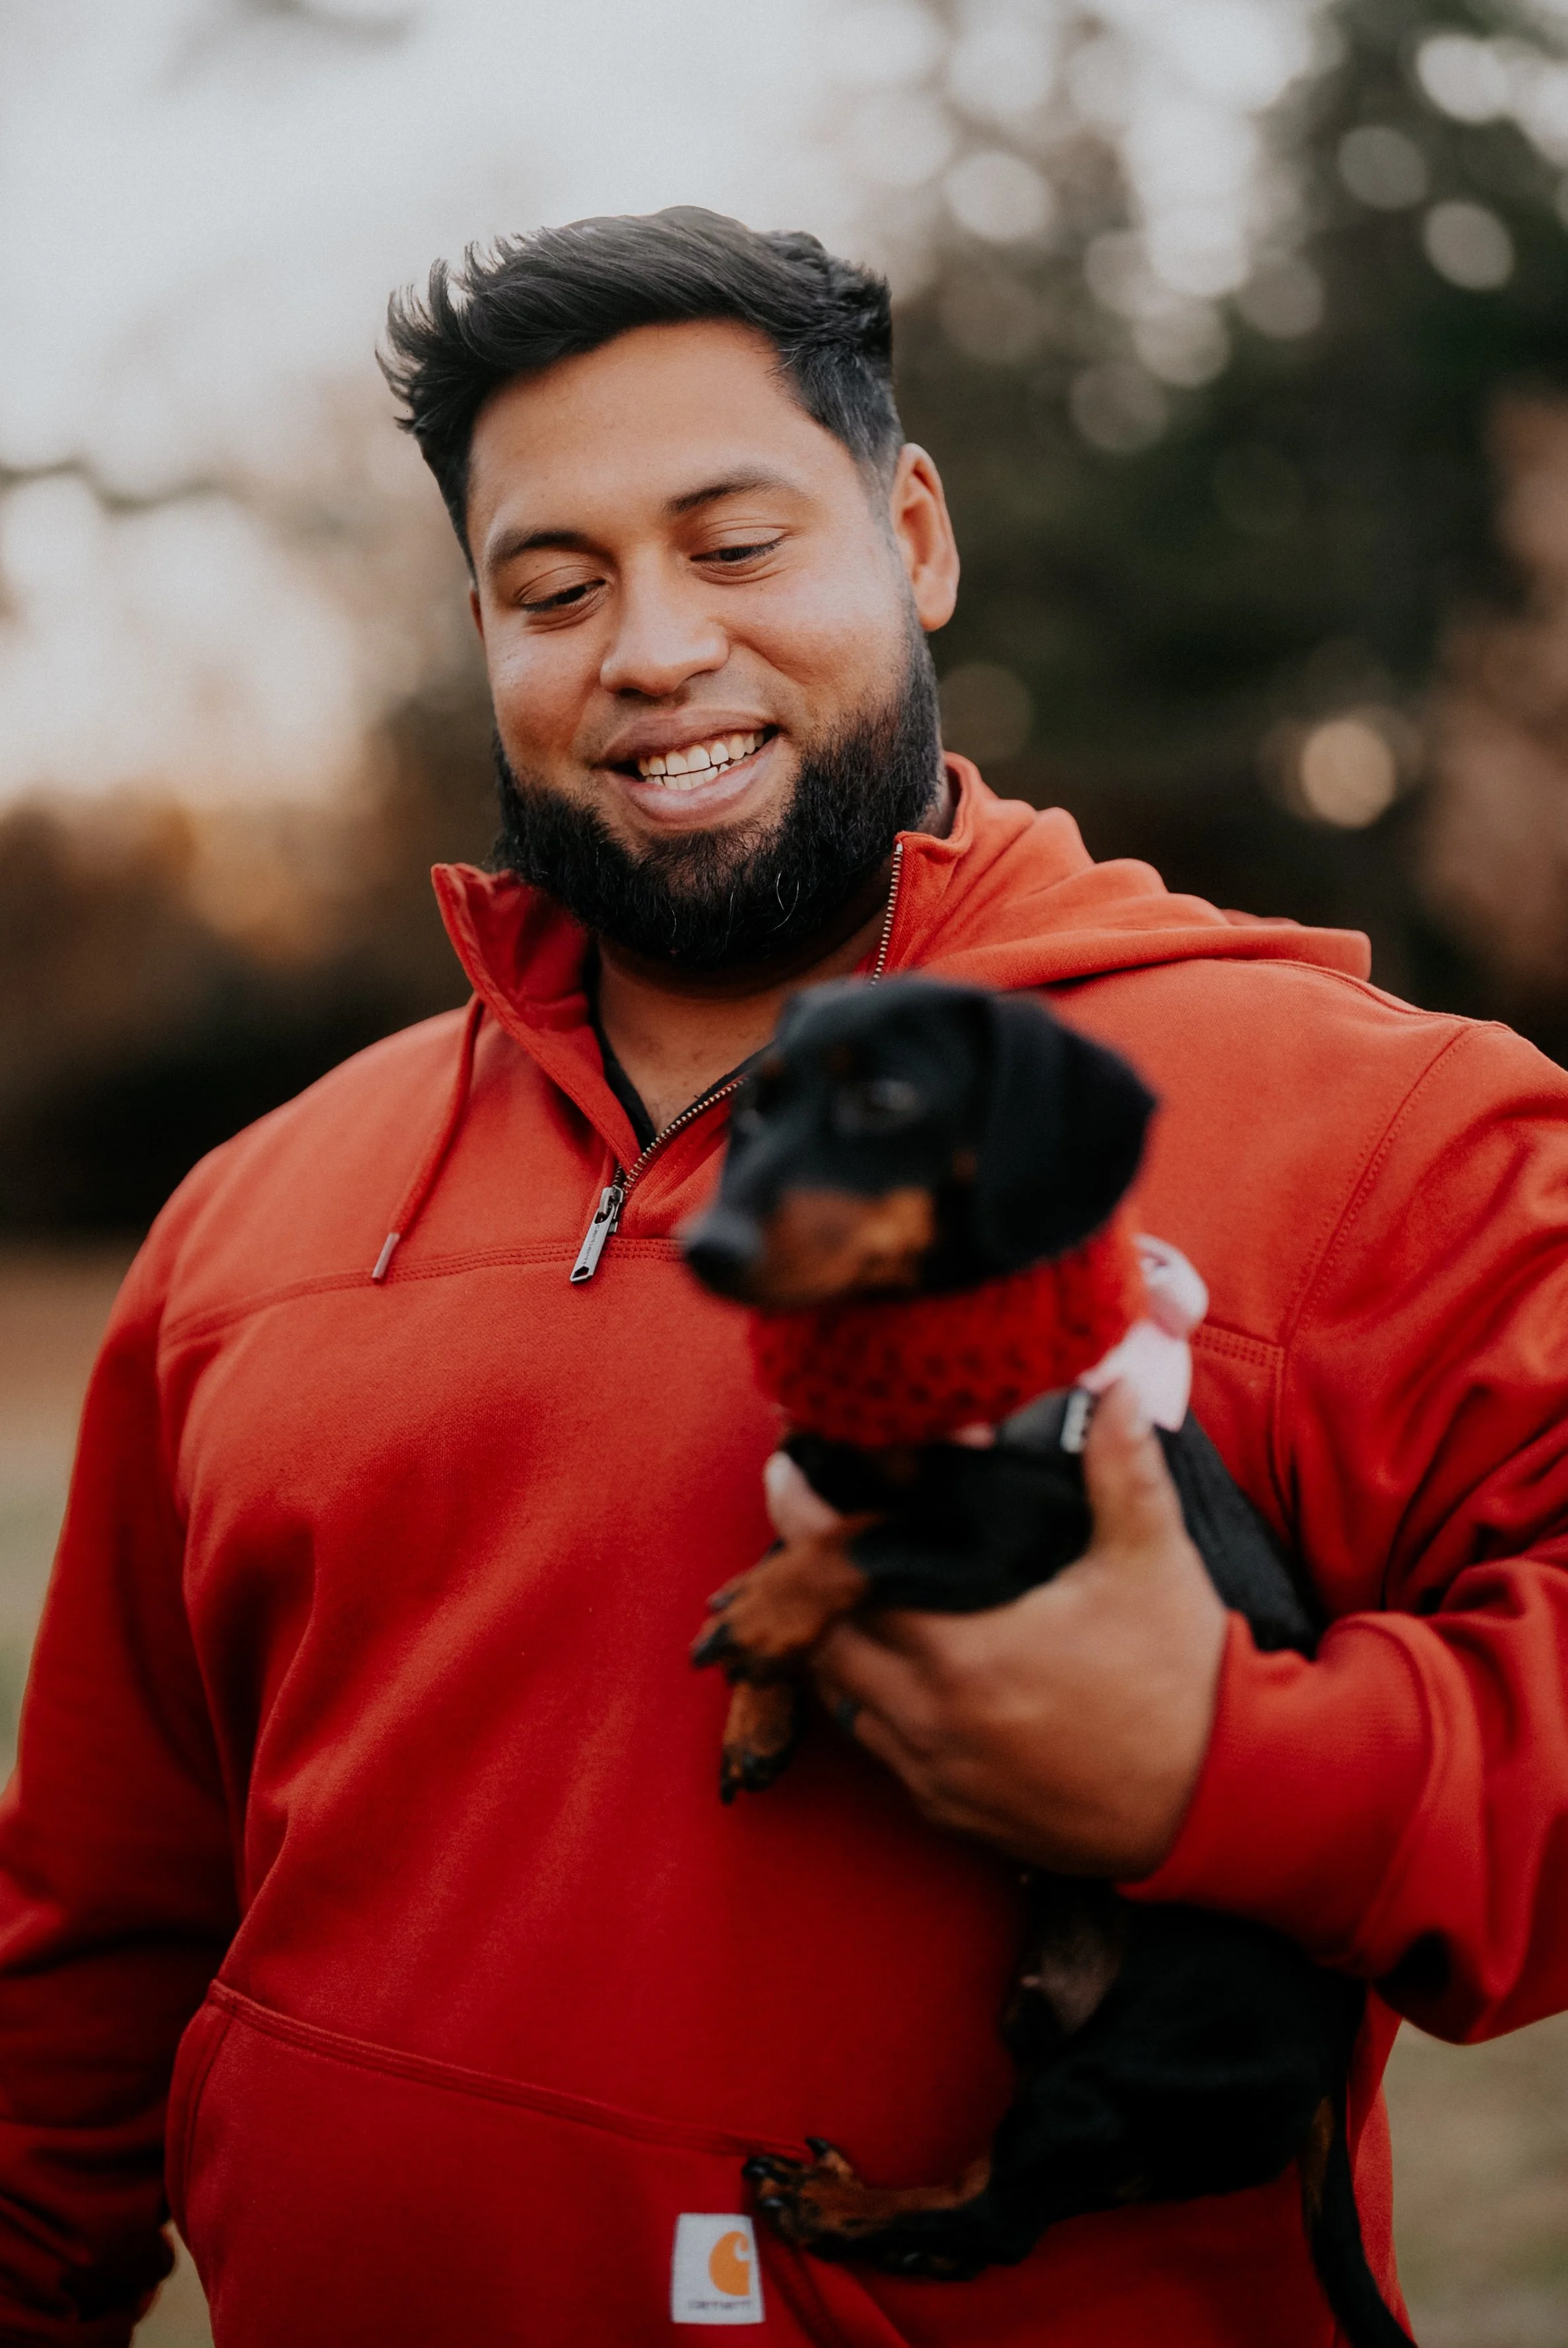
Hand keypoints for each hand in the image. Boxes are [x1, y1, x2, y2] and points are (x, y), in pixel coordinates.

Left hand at [809, 1381, 1228, 1877]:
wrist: (1226, 1799)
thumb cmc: (1184, 1677)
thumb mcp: (1152, 1560)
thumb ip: (1121, 1470)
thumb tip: (1114, 1390)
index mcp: (963, 1654)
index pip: (845, 1580)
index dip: (804, 1522)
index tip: (786, 1475)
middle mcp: (934, 1722)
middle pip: (824, 1645)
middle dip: (810, 1588)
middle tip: (814, 1534)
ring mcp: (941, 1778)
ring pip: (847, 1704)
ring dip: (841, 1651)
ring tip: (854, 1597)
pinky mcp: (959, 1817)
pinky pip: (886, 1757)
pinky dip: (880, 1711)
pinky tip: (905, 1672)